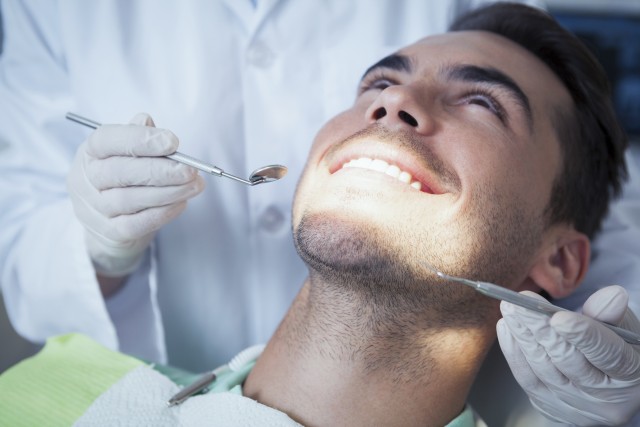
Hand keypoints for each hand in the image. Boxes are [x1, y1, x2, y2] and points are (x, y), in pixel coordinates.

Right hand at [67, 113, 204, 276]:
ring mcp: (95, 209)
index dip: (140, 139)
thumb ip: (137, 137)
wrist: (107, 224)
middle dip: (161, 170)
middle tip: (190, 169)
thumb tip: (147, 120)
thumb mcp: (124, 153)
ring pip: (132, 199)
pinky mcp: (110, 232)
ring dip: (169, 192)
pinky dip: (164, 212)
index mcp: (89, 153)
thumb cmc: (123, 179)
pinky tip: (182, 203)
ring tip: (195, 185)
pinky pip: (139, 223)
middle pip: (121, 172)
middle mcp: (86, 180)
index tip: (172, 141)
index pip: (107, 140)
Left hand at [497, 286, 639, 425]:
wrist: (608, 387)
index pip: (607, 354)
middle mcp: (605, 399)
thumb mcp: (624, 332)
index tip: (558, 316)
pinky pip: (527, 379)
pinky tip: (507, 327)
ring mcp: (575, 406)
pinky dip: (514, 351)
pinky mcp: (550, 406)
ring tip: (509, 308)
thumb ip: (612, 315)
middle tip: (520, 302)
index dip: (582, 334)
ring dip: (522, 335)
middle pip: (568, 360)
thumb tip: (612, 295)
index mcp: (631, 376)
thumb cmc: (617, 349)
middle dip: (540, 328)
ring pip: (543, 368)